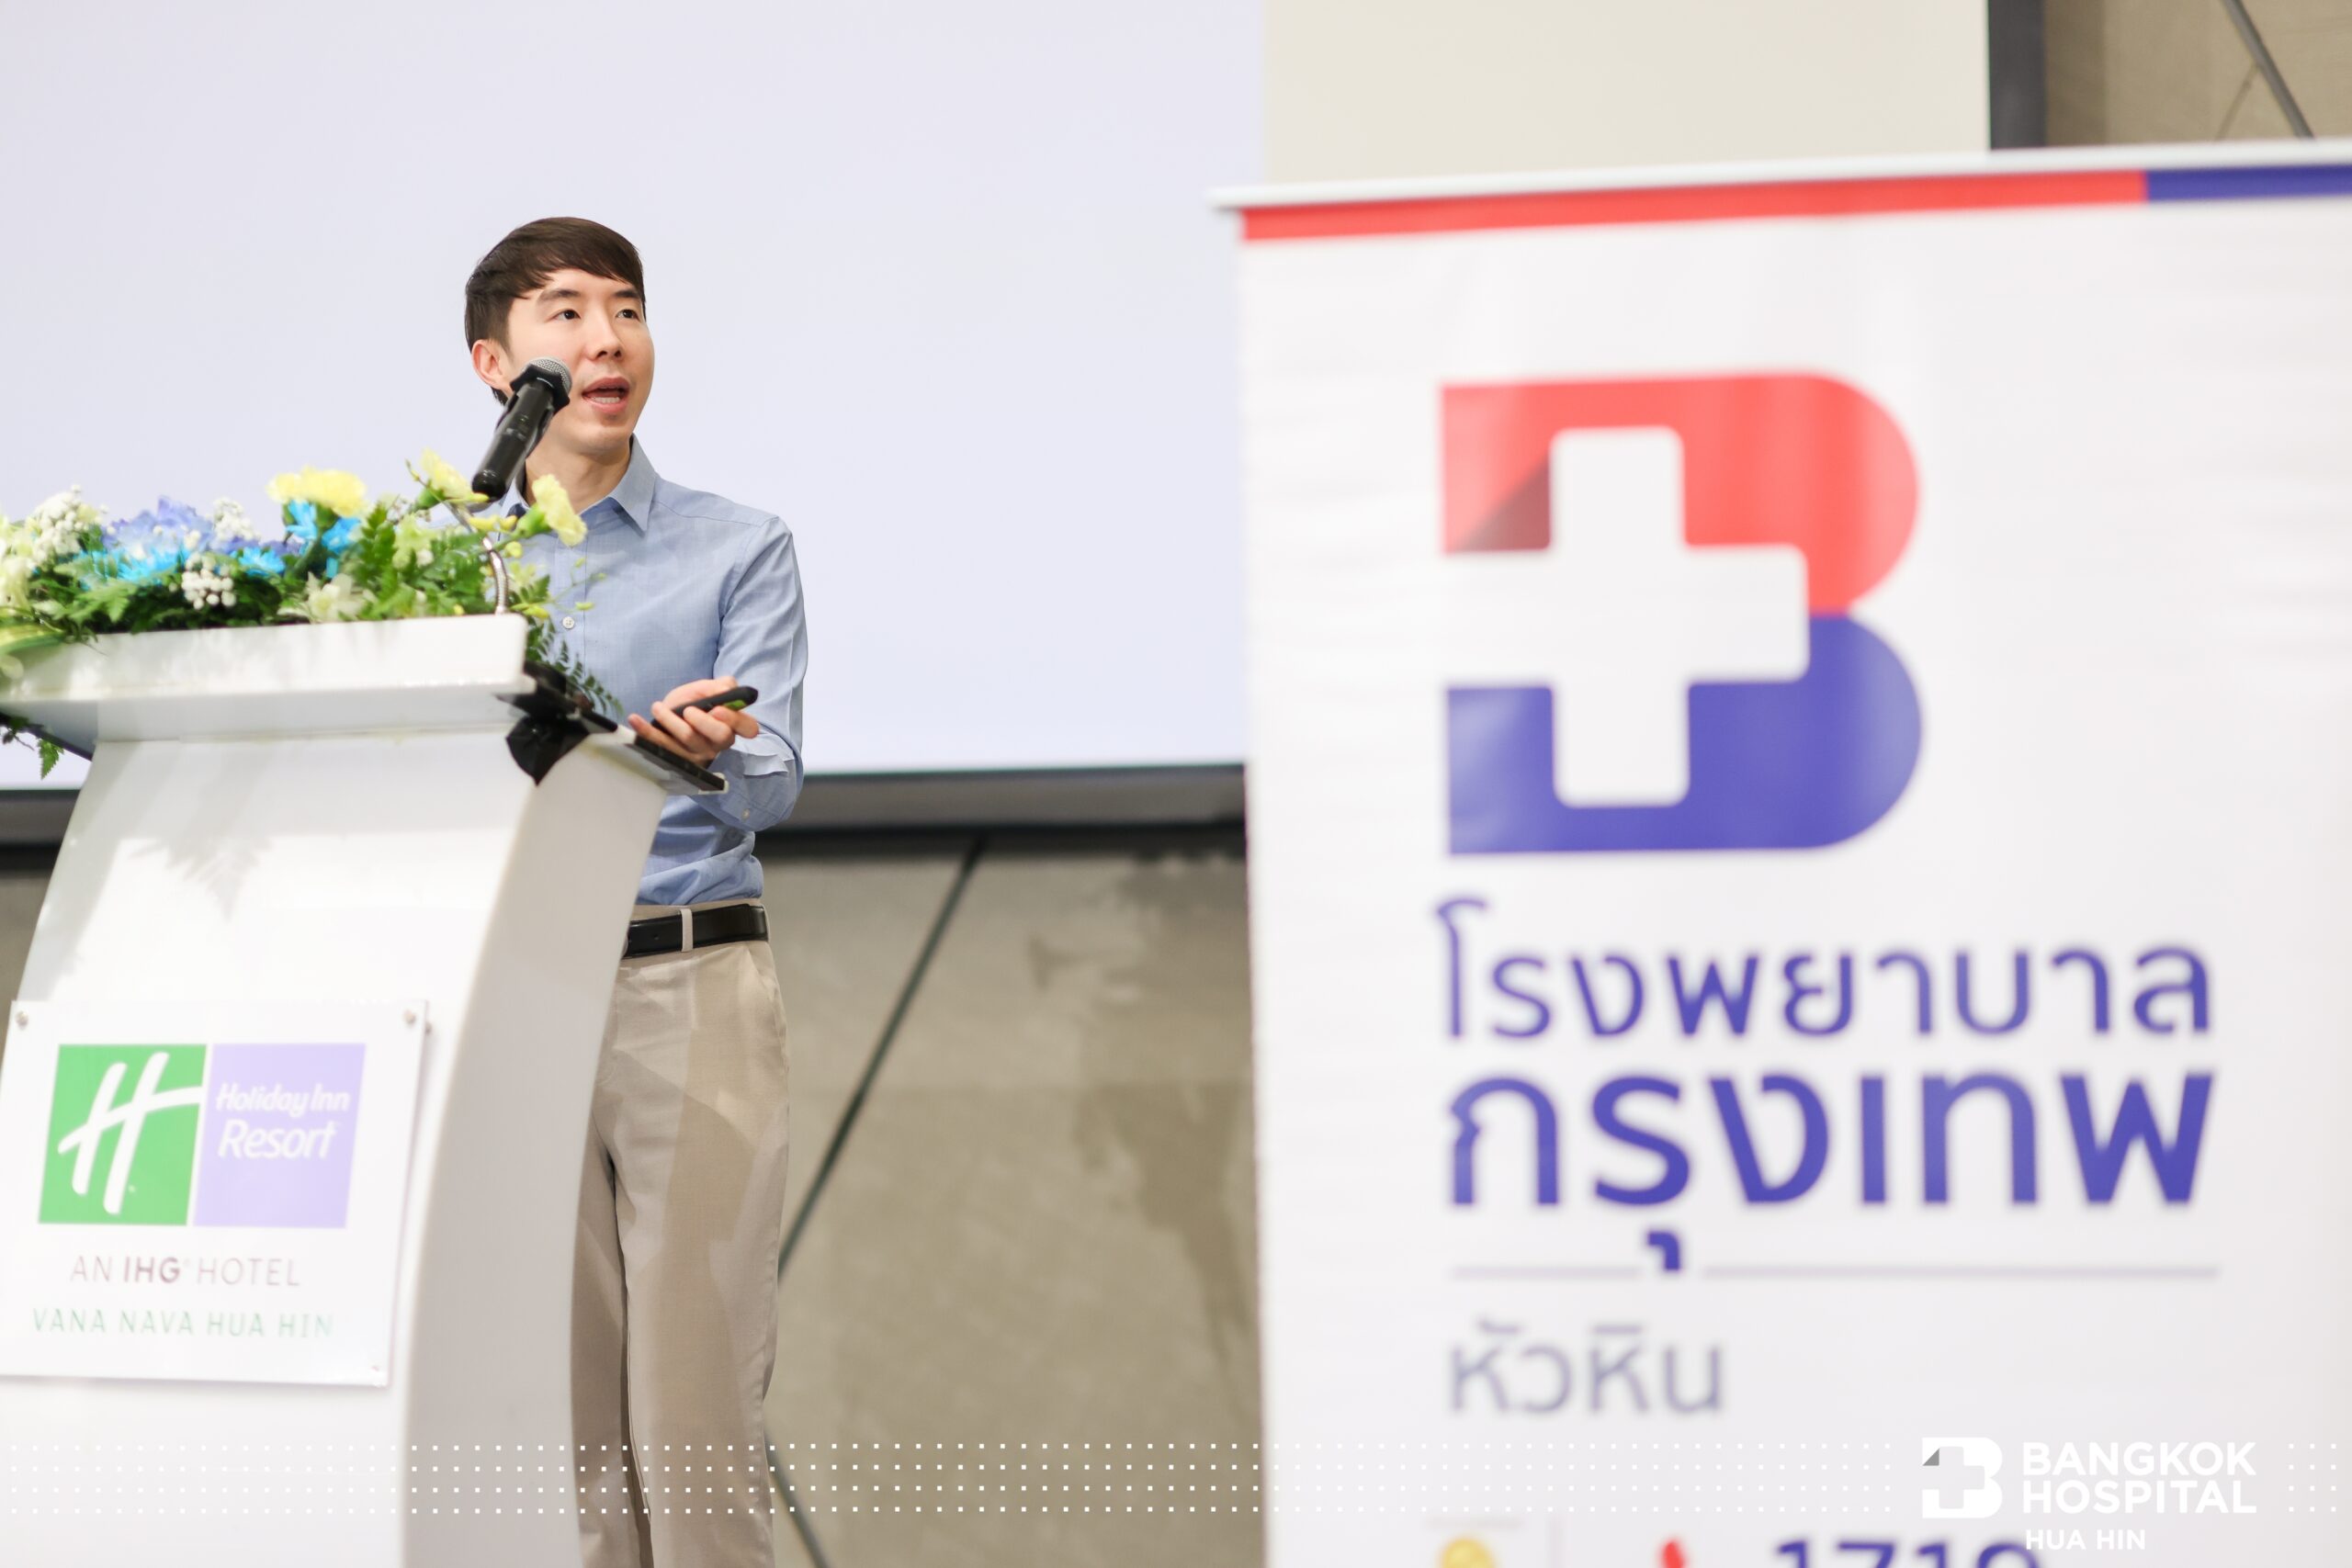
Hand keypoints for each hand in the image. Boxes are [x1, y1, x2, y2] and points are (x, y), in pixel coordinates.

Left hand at [629, 675, 761, 765]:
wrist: (671, 713)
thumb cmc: (693, 701)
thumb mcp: (707, 688)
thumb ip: (721, 685)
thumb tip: (727, 688)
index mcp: (733, 724)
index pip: (749, 728)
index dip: (735, 720)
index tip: (716, 709)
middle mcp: (720, 742)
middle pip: (721, 736)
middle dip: (703, 721)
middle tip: (688, 710)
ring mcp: (700, 753)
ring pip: (689, 739)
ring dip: (670, 719)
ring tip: (657, 707)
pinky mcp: (678, 759)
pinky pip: (662, 746)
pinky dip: (646, 731)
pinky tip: (635, 719)